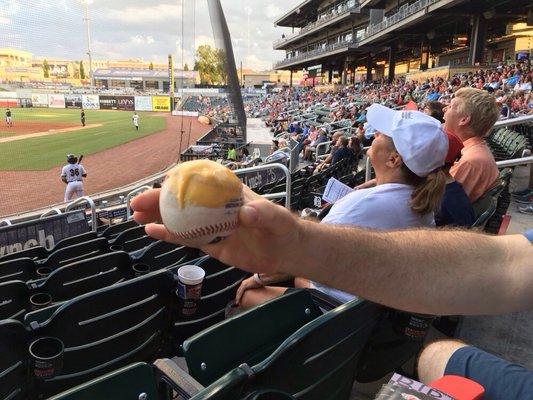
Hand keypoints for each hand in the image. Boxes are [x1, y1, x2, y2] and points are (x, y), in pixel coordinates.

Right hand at [131, 185, 302, 274]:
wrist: (286, 251)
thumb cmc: (281, 226)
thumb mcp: (275, 217)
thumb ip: (263, 213)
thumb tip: (247, 213)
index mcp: (227, 192)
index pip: (199, 180)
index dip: (178, 180)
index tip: (161, 184)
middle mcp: (214, 205)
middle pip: (183, 200)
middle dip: (159, 200)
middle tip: (137, 204)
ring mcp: (210, 224)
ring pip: (180, 218)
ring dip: (158, 216)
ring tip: (136, 216)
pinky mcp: (210, 243)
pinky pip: (186, 238)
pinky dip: (169, 235)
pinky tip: (151, 232)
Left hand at [235, 276, 261, 304]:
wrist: (260, 278)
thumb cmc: (259, 282)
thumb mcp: (255, 286)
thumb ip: (252, 288)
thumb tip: (254, 292)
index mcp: (245, 283)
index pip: (241, 290)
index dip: (239, 294)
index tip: (239, 299)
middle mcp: (243, 283)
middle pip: (238, 291)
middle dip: (237, 296)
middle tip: (237, 302)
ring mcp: (243, 284)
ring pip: (238, 292)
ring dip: (237, 297)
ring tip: (237, 302)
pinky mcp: (244, 285)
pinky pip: (240, 292)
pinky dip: (239, 296)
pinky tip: (238, 300)